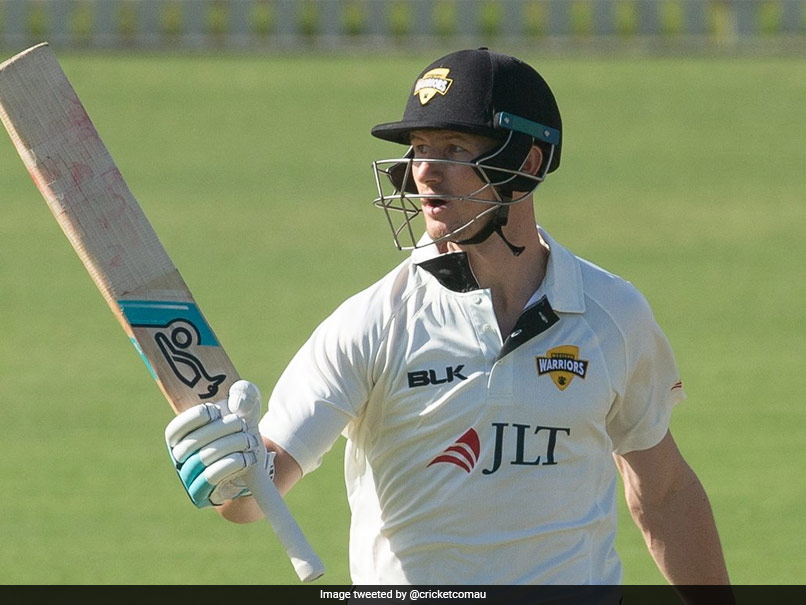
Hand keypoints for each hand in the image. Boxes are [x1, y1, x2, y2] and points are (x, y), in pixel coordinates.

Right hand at [165, 382, 274, 507]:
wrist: (254, 458)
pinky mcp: (203, 493)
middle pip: (192, 443)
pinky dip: (232, 464)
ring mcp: (189, 477)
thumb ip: (243, 392)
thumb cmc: (242, 427)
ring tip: (248, 440)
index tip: (214, 410)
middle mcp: (179, 458)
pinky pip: (211, 477)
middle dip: (221, 429)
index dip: (192, 418)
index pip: (175, 430)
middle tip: (242, 423)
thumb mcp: (246, 403)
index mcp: (180, 436)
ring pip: (203, 459)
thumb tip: (236, 404)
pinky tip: (247, 457)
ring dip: (231, 445)